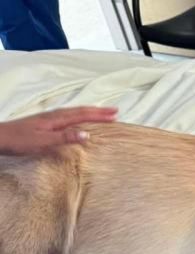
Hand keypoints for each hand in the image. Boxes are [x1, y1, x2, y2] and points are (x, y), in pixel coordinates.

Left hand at [0, 107, 117, 155]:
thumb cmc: (19, 140)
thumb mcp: (43, 141)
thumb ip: (65, 137)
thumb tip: (87, 134)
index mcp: (56, 119)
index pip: (82, 115)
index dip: (99, 115)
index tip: (115, 115)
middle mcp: (53, 116)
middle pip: (80, 111)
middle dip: (98, 111)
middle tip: (115, 111)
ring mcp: (48, 119)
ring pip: (74, 112)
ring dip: (89, 112)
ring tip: (101, 113)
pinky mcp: (44, 123)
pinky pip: (67, 117)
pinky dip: (78, 116)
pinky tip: (78, 119)